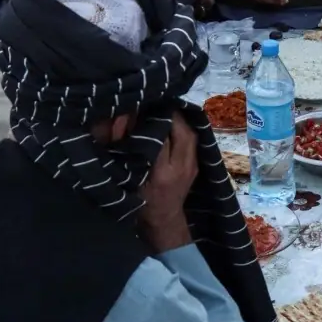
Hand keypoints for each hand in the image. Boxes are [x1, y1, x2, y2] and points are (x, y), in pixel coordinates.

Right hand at [138, 116, 197, 250]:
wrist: (163, 221)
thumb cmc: (139, 200)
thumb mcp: (128, 176)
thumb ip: (126, 149)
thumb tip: (125, 118)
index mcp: (161, 172)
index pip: (161, 136)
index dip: (151, 118)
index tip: (141, 105)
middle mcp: (181, 167)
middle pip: (182, 131)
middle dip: (169, 113)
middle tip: (155, 101)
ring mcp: (192, 166)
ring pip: (191, 132)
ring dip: (178, 118)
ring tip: (163, 107)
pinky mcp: (196, 164)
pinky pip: (193, 138)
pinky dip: (183, 127)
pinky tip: (172, 119)